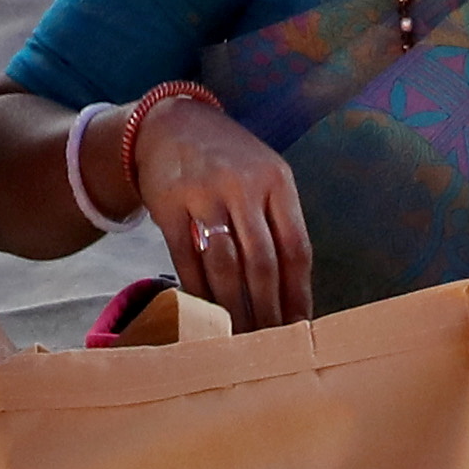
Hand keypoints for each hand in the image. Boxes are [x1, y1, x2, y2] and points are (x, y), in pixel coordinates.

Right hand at [134, 97, 312, 326]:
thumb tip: (294, 292)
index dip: (298, 294)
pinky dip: (197, 291)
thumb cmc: (229, 161)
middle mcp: (243, 185)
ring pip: (224, 264)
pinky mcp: (168, 204)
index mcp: (277, 181)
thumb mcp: (265, 177)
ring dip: (233, 307)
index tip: (299, 327)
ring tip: (240, 336)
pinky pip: (186, 258)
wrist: (171, 124)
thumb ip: (279, 223)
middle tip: (269, 344)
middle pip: (261, 262)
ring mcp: (203, 193)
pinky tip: (206, 314)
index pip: (295, 248)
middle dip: (267, 309)